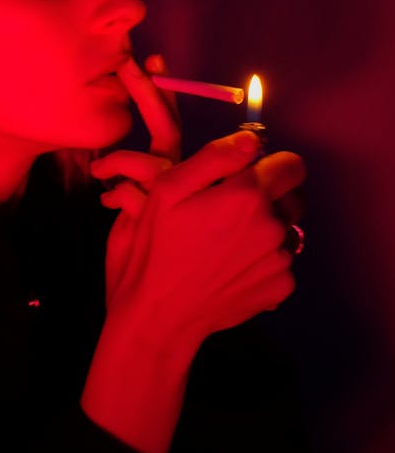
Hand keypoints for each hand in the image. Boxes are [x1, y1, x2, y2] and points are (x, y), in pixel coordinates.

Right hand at [89, 54, 305, 349]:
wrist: (161, 313)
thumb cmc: (158, 246)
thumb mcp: (168, 189)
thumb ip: (215, 157)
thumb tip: (252, 140)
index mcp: (248, 195)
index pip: (291, 163)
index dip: (269, 165)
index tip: (244, 177)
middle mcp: (273, 225)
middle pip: (294, 196)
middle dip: (271, 195)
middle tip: (232, 210)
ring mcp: (280, 259)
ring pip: (287, 229)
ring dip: (266, 229)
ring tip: (228, 243)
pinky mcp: (281, 286)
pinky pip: (282, 261)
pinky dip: (263, 261)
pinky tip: (232, 268)